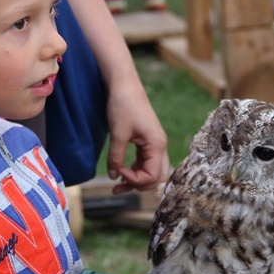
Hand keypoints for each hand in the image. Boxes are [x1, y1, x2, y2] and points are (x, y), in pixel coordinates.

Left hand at [105, 79, 169, 193]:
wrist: (124, 85)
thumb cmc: (123, 106)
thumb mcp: (118, 134)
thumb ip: (116, 157)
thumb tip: (114, 177)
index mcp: (157, 144)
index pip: (152, 175)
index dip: (135, 180)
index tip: (119, 173)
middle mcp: (160, 146)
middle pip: (157, 177)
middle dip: (139, 185)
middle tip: (118, 188)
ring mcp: (154, 143)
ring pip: (151, 170)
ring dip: (137, 179)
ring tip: (117, 185)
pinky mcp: (147, 140)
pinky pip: (146, 162)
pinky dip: (136, 169)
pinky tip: (122, 170)